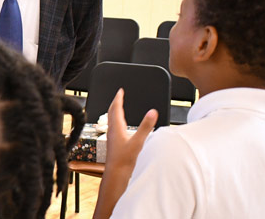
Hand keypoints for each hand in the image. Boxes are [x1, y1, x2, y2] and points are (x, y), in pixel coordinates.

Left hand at [93, 88, 157, 218]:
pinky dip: (117, 121)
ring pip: (111, 120)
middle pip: (111, 112)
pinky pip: (114, 127)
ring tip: (119, 107)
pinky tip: (121, 126)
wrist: (116, 174)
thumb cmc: (124, 160)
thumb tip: (153, 112)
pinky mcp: (114, 143)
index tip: (120, 90)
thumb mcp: (138, 141)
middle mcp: (112, 130)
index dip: (118, 98)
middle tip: (119, 95)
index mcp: (116, 127)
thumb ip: (146, 126)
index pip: (116, 108)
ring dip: (115, 111)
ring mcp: (112, 137)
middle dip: (115, 102)